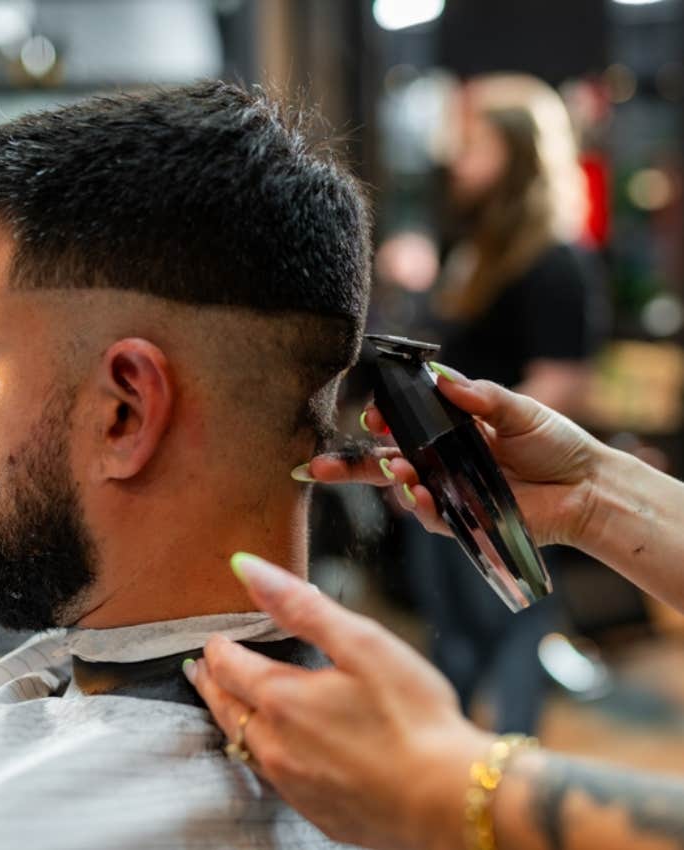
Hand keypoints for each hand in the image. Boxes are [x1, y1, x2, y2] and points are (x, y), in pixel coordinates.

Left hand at [185, 553, 491, 849]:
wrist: (450, 800)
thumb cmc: (414, 717)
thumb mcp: (359, 642)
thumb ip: (299, 605)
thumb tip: (248, 569)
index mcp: (282, 699)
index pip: (229, 666)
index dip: (219, 647)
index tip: (215, 638)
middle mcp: (276, 746)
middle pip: (225, 708)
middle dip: (211, 683)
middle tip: (202, 670)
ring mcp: (293, 785)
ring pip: (243, 745)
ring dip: (232, 718)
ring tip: (229, 703)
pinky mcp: (316, 811)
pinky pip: (271, 778)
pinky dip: (262, 753)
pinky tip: (275, 750)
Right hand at [302, 365, 605, 547]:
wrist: (586, 486)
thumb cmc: (555, 444)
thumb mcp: (519, 411)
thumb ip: (480, 396)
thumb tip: (441, 379)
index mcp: (449, 430)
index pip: (403, 424)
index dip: (381, 419)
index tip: (371, 412)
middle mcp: (441, 461)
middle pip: (383, 461)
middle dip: (345, 465)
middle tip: (315, 467)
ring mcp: (448, 491)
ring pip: (400, 489)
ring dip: (391, 478)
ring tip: (398, 466)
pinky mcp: (462, 519)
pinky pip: (430, 515)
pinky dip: (420, 505)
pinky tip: (418, 494)